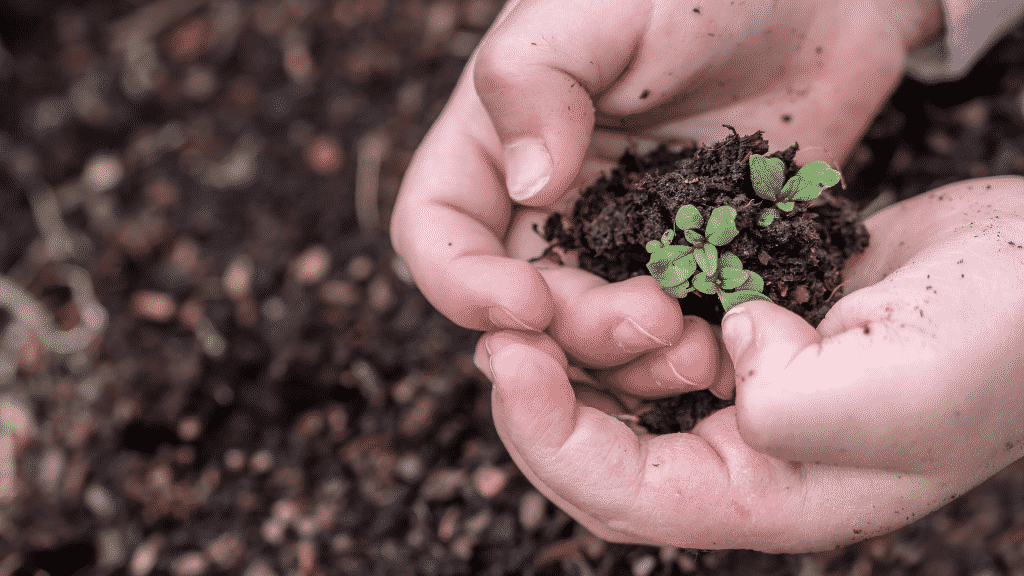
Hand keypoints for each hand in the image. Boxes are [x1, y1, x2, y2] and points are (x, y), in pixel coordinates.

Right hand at [391, 0, 941, 389]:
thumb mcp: (599, 8)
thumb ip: (536, 80)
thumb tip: (528, 186)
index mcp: (499, 143)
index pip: (437, 232)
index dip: (461, 284)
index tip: (524, 305)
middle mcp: (552, 204)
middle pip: (523, 306)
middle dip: (572, 332)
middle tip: (648, 318)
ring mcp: (625, 241)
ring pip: (595, 338)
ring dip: (630, 361)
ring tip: (694, 347)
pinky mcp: (694, 263)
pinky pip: (675, 331)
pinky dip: (691, 354)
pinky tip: (730, 347)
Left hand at [474, 177, 1023, 552]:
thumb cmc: (1000, 343)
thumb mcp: (903, 390)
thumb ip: (794, 404)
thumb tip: (727, 353)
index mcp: (773, 496)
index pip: (625, 494)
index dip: (550, 437)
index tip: (509, 360)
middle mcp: (747, 456)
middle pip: (603, 453)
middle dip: (541, 400)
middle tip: (497, 332)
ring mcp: (745, 393)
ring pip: (622, 395)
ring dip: (575, 355)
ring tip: (537, 304)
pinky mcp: (750, 333)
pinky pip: (660, 337)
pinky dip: (622, 315)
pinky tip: (600, 280)